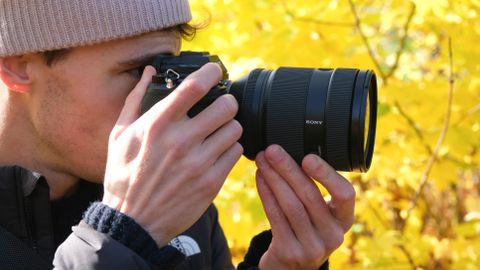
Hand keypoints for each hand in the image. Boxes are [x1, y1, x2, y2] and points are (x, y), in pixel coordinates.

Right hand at [102, 63, 242, 245]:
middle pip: (226, 106)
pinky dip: (230, 148)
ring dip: (229, 126)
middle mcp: (180, 142)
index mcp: (157, 125)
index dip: (211, 72)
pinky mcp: (211, 183)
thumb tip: (148, 72)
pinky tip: (217, 151)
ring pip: (235, 129)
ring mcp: (198, 163)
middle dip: (226, 102)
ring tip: (218, 131)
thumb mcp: (119, 135)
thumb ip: (135, 100)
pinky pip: (236, 152)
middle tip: (221, 106)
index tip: (216, 71)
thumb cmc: (124, 176)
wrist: (133, 222)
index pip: (194, 87)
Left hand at [255, 145, 354, 269]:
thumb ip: (314, 190)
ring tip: (263, 161)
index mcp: (344, 220)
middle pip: (310, 195)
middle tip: (273, 150)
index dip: (327, 175)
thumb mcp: (319, 215)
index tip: (308, 156)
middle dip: (288, 168)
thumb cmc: (305, 230)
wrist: (291, 267)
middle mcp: (333, 235)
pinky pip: (275, 216)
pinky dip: (266, 193)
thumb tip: (292, 152)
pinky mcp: (290, 252)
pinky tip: (260, 178)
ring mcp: (312, 246)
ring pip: (290, 204)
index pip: (345, 194)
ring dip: (273, 178)